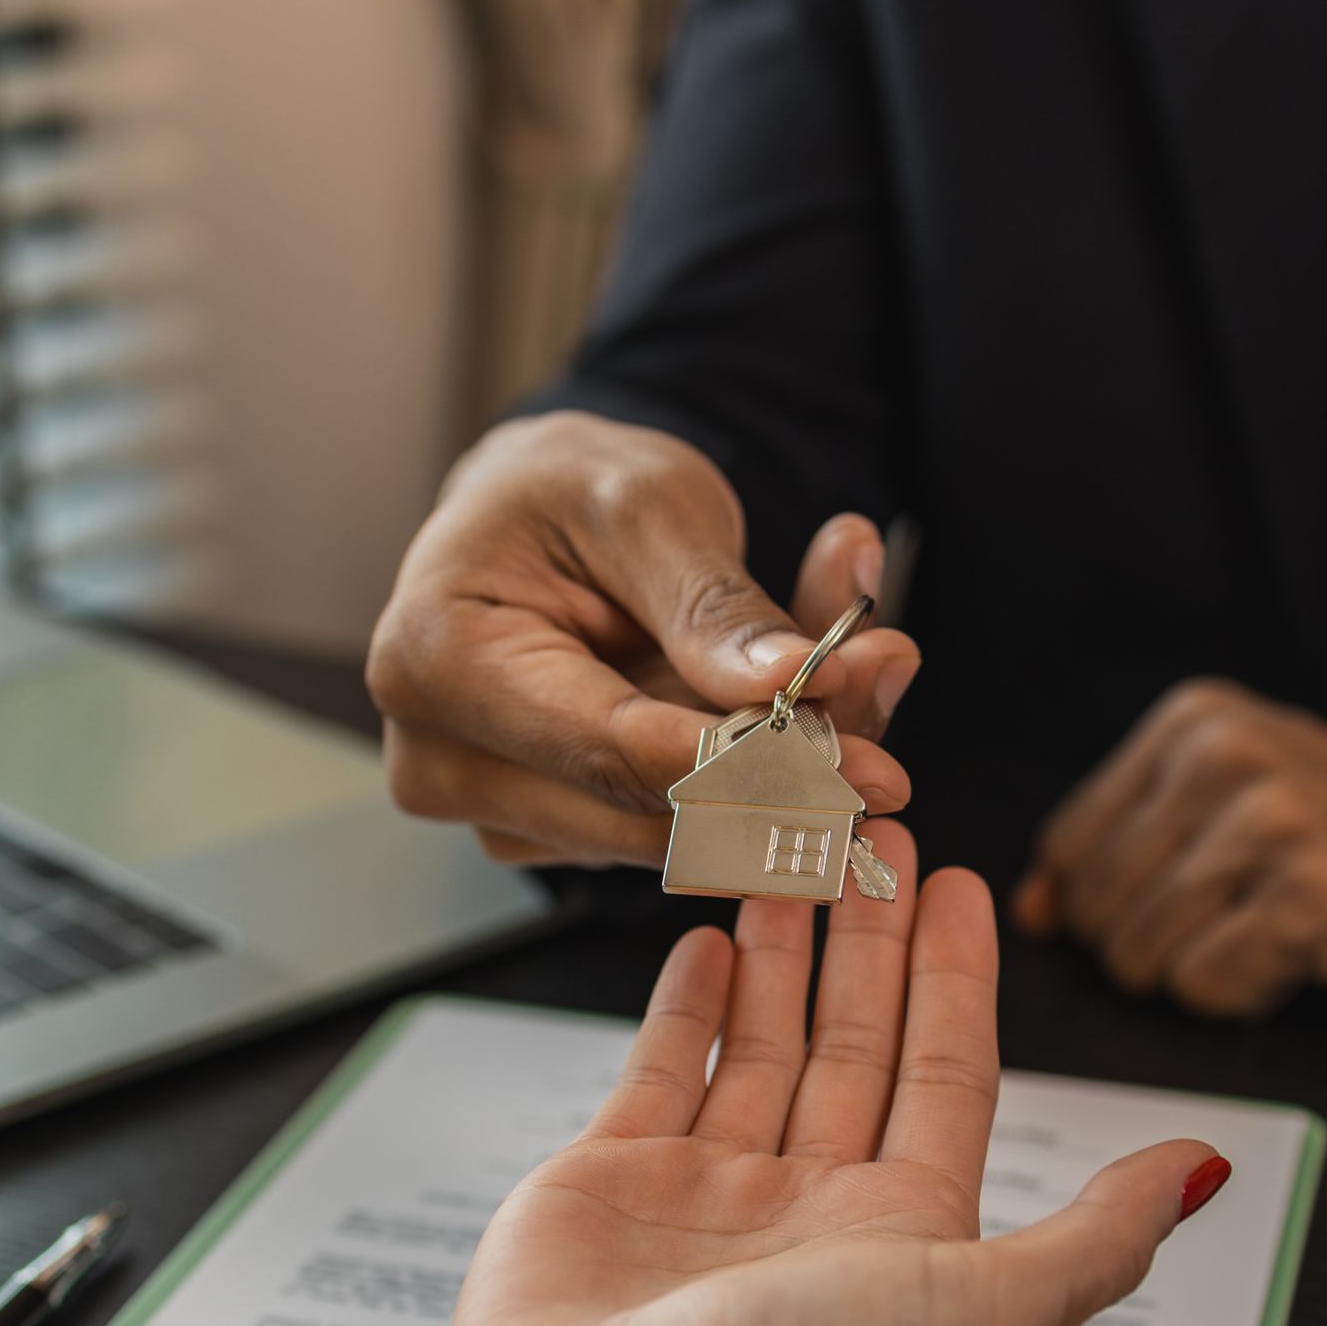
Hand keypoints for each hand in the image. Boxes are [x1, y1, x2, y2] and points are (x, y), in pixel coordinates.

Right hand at [366, 410, 919, 866]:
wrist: (533, 515)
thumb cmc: (567, 492)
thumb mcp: (646, 504)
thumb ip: (711, 602)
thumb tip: (790, 686)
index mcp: (434, 662)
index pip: (608, 751)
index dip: (749, 767)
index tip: (869, 767)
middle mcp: (443, 760)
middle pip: (644, 814)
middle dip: (787, 776)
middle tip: (892, 719)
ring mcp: (497, 811)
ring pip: (678, 833)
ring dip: (786, 772)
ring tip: (863, 668)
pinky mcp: (554, 832)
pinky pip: (682, 827)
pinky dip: (761, 773)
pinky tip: (816, 701)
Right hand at [418, 826, 1223, 1325]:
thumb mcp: (988, 1308)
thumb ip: (1099, 1234)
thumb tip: (1205, 1169)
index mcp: (906, 1236)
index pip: (949, 1075)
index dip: (958, 979)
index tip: (960, 884)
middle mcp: (812, 1212)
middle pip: (860, 1045)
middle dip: (873, 940)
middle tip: (877, 835)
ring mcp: (710, 1194)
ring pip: (763, 1045)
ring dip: (783, 952)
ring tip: (795, 860)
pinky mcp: (612, 1180)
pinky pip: (661, 1071)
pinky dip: (687, 1005)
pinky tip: (705, 942)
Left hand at [1013, 680, 1326, 1017]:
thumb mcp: (1235, 806)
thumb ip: (1126, 845)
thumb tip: (1030, 908)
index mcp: (1194, 723)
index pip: (1070, 848)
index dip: (1102, 908)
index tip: (1181, 907)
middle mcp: (1225, 756)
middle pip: (1099, 910)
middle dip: (1153, 948)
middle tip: (1241, 925)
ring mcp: (1272, 823)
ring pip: (1144, 956)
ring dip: (1204, 973)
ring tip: (1276, 934)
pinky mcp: (1312, 897)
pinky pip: (1205, 986)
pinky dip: (1244, 996)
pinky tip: (1303, 957)